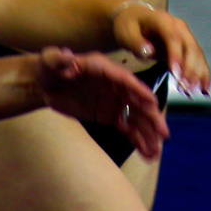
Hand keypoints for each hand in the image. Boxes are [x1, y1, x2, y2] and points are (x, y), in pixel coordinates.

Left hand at [35, 48, 170, 159]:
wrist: (47, 83)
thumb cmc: (50, 67)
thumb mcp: (50, 60)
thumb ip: (58, 59)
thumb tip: (66, 56)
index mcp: (104, 69)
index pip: (126, 80)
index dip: (139, 91)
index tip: (153, 103)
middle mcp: (115, 85)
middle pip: (137, 101)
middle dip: (151, 118)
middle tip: (163, 135)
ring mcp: (115, 100)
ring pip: (136, 118)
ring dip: (147, 133)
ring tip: (156, 152)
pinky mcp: (110, 114)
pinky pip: (127, 128)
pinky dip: (138, 140)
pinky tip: (147, 154)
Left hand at [111, 1, 210, 96]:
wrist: (136, 20)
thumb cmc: (128, 27)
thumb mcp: (125, 33)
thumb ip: (136, 43)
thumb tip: (148, 51)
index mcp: (163, 20)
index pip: (172, 37)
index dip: (176, 55)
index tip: (176, 74)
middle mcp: (179, 27)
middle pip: (190, 47)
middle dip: (189, 69)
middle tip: (185, 88)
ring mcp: (186, 36)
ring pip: (197, 55)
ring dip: (197, 74)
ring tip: (191, 93)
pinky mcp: (188, 48)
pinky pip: (198, 60)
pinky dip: (203, 74)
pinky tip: (205, 89)